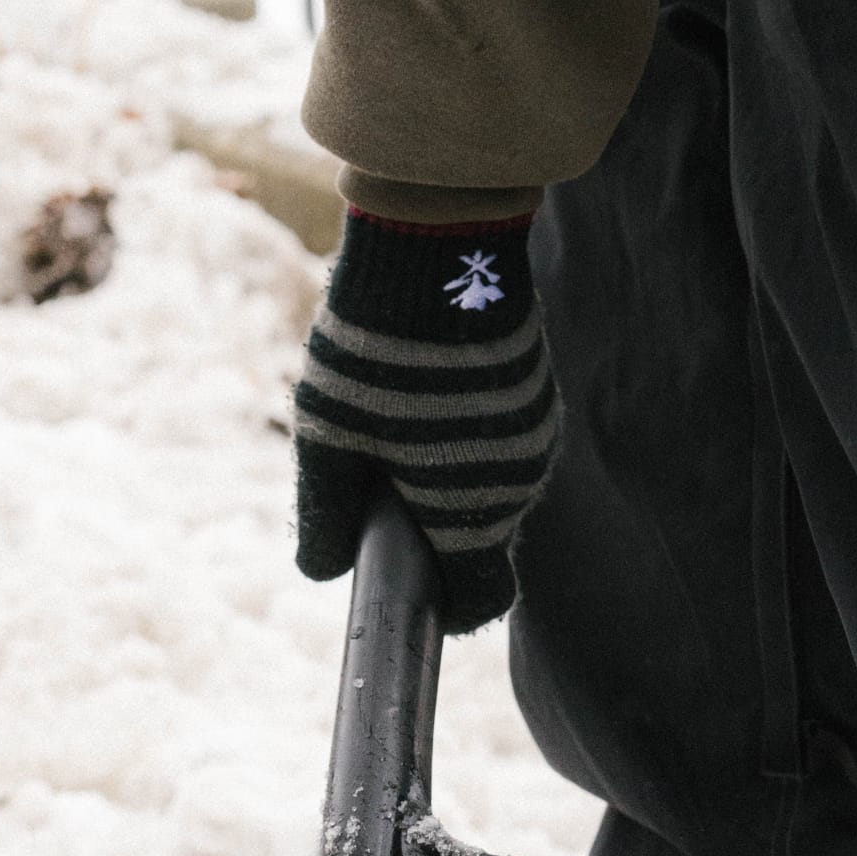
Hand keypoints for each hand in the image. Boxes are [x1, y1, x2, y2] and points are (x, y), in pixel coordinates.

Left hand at [294, 205, 554, 634]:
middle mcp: (519, 482)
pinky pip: (502, 439)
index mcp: (470, 512)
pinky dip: (466, 435)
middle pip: (482, 540)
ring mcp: (535, 434)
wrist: (438, 246)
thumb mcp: (327, 436)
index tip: (414, 590)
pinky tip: (423, 389)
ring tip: (391, 422)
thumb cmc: (374, 352)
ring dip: (449, 477)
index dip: (449, 610)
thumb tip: (321, 571)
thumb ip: (326, 512)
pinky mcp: (535, 391)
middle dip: (435, 531)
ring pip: (492, 487)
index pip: (483, 600)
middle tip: (375, 483)